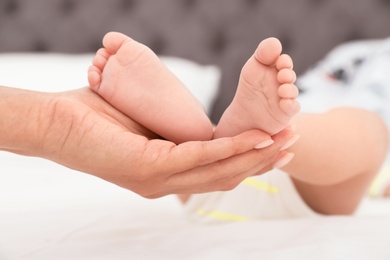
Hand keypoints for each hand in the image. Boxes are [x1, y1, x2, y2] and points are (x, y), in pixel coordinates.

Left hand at [1, 87, 293, 197]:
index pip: (216, 173)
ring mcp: (157, 180)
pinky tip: (255, 137)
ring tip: (284, 140)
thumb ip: (174, 135)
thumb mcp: (148, 128)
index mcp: (165, 175)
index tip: (276, 146)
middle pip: (225, 176)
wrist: (56, 123)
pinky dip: (231, 147)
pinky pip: (199, 156)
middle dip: (262, 161)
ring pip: (219, 170)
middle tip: (293, 144)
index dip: (249, 161)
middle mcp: (164, 184)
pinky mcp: (148, 168)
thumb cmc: (99, 120)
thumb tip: (197, 131)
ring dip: (255, 156)